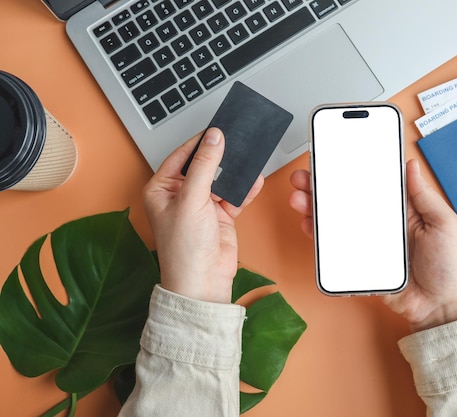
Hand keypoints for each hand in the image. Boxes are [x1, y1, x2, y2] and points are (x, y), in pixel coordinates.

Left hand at [143, 128, 263, 302]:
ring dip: (234, 173)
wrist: (203, 282)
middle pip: (203, 166)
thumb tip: (213, 138)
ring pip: (221, 180)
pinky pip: (235, 195)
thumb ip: (204, 166)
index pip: (181, 156)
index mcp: (162, 189)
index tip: (217, 129)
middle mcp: (180, 196)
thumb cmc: (183, 249)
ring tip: (248, 159)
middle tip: (236, 141)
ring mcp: (202, 206)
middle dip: (220, 157)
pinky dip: (244, 189)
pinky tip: (254, 181)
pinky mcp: (220, 216)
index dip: (199, 142)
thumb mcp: (191, 200)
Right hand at [289, 159, 456, 331]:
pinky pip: (334, 248)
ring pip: (335, 222)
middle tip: (304, 177)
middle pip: (346, 200)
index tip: (332, 158)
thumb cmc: (448, 267)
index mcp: (400, 210)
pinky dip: (318, 237)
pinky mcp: (358, 263)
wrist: (439, 307)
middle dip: (322, 186)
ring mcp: (367, 243)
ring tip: (299, 198)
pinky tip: (307, 224)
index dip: (351, 171)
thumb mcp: (444, 224)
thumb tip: (411, 166)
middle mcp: (380, 224)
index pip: (371, 184)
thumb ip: (426, 197)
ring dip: (314, 208)